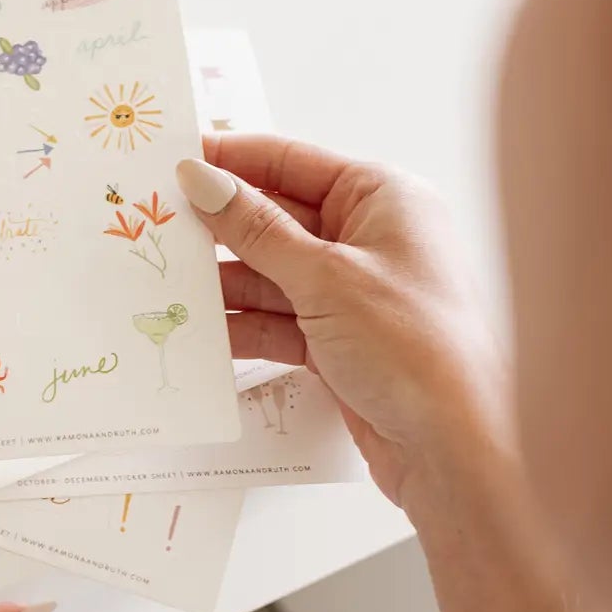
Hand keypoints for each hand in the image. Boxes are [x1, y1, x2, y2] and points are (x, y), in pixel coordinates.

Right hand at [178, 135, 504, 508]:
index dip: (228, 160)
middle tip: (152, 225)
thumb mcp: (325, 277)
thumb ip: (256, 228)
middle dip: (216, 226)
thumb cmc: (418, 348)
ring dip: (220, 282)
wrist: (460, 451)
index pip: (289, 161)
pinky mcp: (337, 342)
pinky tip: (197, 328)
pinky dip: (238, 326)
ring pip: (267, 274)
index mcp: (383, 198)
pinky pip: (273, 320)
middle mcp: (369, 238)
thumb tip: (203, 179)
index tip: (171, 162)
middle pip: (273, 218)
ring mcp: (352, 292)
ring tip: (162, 281)